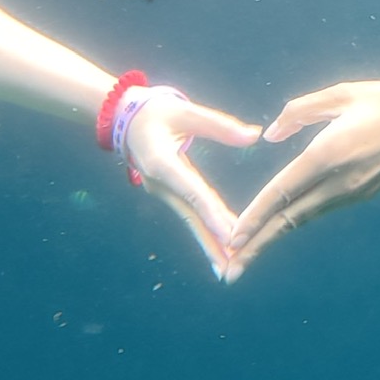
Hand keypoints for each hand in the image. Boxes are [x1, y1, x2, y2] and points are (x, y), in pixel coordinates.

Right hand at [119, 89, 259, 275]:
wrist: (124, 119)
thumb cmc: (154, 111)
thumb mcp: (185, 112)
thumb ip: (219, 125)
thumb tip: (255, 136)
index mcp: (161, 163)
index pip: (193, 191)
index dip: (212, 214)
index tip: (229, 235)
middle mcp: (159, 184)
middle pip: (191, 217)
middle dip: (212, 243)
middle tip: (233, 267)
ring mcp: (162, 192)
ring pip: (190, 221)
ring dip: (209, 244)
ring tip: (229, 268)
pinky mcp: (168, 194)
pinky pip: (189, 216)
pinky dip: (205, 232)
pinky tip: (220, 251)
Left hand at [225, 79, 379, 279]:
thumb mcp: (340, 93)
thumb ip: (299, 112)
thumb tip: (270, 137)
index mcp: (328, 154)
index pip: (281, 193)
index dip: (254, 217)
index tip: (232, 238)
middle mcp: (338, 182)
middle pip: (288, 220)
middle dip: (257, 245)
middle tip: (230, 271)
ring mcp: (353, 193)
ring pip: (303, 219)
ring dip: (273, 237)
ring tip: (247, 254)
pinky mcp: (363, 195)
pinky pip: (320, 210)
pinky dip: (295, 221)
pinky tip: (278, 227)